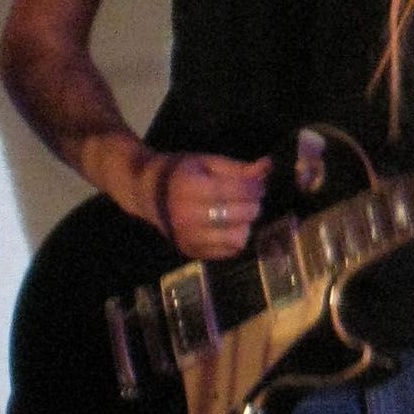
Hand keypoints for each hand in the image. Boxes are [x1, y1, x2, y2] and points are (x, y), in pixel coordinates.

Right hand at [152, 151, 270, 258]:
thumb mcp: (207, 163)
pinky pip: (228, 251)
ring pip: (238, 237)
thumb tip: (268, 167)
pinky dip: (234, 238)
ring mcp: (188, 236)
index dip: (255, 188)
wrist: (146, 192)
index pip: (236, 191)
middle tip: (251, 198)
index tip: (259, 185)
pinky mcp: (191, 251)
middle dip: (253, 204)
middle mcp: (187, 215)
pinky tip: (228, 226)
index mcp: (190, 187)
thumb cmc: (180, 173)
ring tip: (239, 213)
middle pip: (241, 214)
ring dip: (245, 224)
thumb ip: (238, 168)